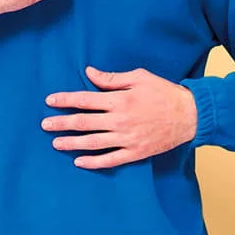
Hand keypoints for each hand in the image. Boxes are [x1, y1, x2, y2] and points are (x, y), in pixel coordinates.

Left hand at [42, 66, 197, 168]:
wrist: (189, 115)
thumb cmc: (164, 93)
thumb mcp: (139, 77)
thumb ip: (112, 78)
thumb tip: (89, 73)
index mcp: (119, 100)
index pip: (84, 100)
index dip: (65, 100)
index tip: (50, 101)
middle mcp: (119, 121)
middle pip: (83, 123)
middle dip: (61, 123)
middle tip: (44, 124)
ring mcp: (126, 139)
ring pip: (92, 143)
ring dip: (71, 143)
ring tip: (55, 143)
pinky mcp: (135, 152)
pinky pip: (109, 160)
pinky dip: (93, 162)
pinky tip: (78, 161)